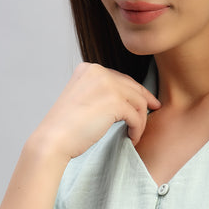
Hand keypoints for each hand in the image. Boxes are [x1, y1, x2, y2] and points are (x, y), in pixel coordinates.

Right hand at [30, 62, 160, 159]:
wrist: (54, 139)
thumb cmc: (66, 128)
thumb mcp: (82, 101)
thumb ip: (99, 94)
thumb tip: (123, 101)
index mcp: (88, 69)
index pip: (120, 78)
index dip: (134, 91)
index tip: (145, 101)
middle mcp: (98, 72)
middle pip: (133, 86)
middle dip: (145, 100)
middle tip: (154, 109)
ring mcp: (107, 85)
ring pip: (138, 101)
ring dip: (141, 120)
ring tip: (135, 134)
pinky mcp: (115, 102)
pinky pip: (137, 116)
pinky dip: (137, 129)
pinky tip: (131, 138)